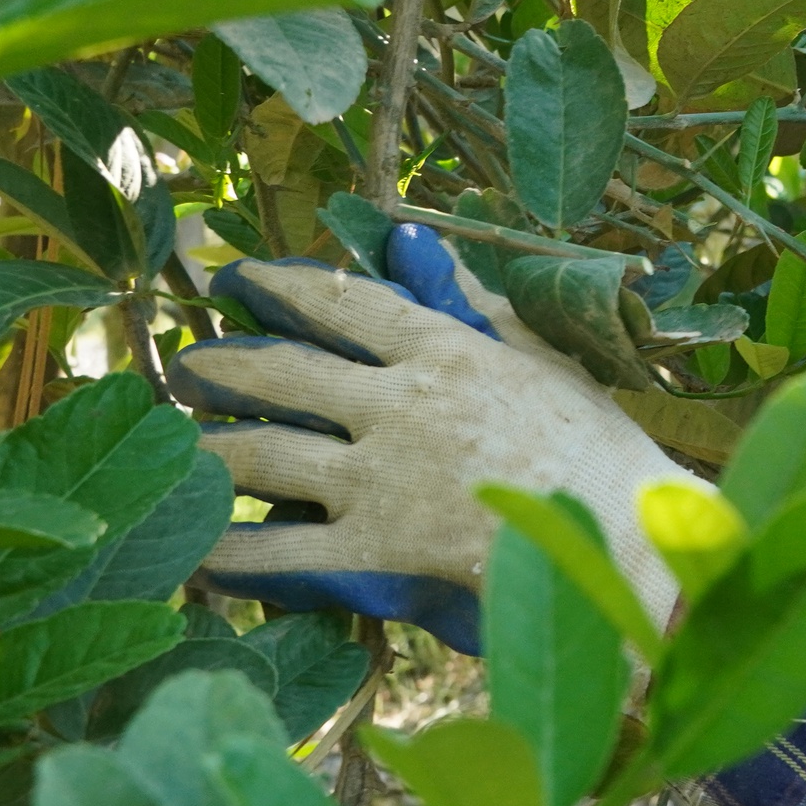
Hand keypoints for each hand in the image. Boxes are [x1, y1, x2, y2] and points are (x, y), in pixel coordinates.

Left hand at [172, 224, 694, 653]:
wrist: (624, 542)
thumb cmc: (599, 451)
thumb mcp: (544, 358)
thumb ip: (474, 303)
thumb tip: (412, 246)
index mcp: (445, 350)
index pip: (345, 304)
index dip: (283, 288)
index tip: (243, 280)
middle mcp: (398, 406)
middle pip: (282, 375)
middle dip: (222, 369)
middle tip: (186, 369)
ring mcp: (380, 479)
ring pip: (262, 458)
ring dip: (209, 454)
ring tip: (181, 453)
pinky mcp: (374, 553)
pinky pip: (279, 556)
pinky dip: (231, 558)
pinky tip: (198, 559)